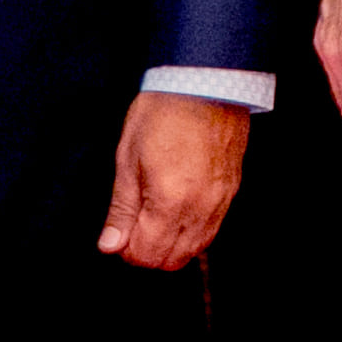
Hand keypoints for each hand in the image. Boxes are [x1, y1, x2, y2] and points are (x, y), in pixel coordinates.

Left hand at [103, 92, 249, 267]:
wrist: (204, 82)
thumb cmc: (162, 113)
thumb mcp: (127, 159)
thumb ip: (121, 209)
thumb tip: (110, 244)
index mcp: (169, 201)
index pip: (147, 255)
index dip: (125, 250)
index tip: (118, 234)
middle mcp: (200, 208)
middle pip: (173, 260)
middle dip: (148, 253)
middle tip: (132, 228)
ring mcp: (220, 201)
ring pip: (195, 249)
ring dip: (171, 245)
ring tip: (154, 218)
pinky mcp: (231, 190)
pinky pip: (212, 229)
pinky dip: (192, 232)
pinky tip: (177, 210)